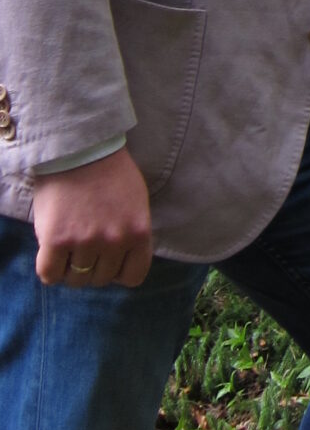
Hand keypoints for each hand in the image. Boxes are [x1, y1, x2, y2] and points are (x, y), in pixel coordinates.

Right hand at [33, 147, 152, 287]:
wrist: (79, 149)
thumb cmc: (109, 172)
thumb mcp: (136, 203)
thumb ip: (132, 233)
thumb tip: (123, 259)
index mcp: (139, 232)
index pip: (133, 277)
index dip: (118, 271)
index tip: (108, 260)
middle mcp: (115, 241)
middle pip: (101, 279)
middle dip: (92, 267)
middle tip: (84, 246)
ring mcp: (86, 242)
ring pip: (76, 279)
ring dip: (70, 267)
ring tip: (68, 245)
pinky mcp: (56, 241)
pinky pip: (50, 274)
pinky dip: (50, 269)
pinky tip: (52, 252)